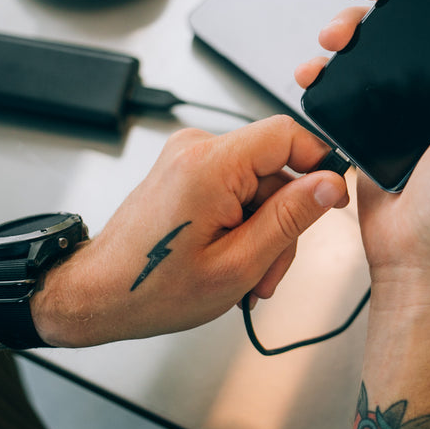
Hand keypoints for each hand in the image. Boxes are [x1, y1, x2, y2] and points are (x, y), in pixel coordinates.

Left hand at [32, 115, 348, 346]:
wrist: (98, 294)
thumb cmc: (151, 288)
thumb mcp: (238, 264)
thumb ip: (290, 219)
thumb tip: (330, 184)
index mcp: (210, 165)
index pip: (287, 134)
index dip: (319, 165)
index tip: (331, 201)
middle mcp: (197, 149)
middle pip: (275, 169)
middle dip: (283, 223)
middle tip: (268, 271)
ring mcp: (189, 158)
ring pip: (259, 185)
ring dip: (263, 232)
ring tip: (246, 276)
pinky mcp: (186, 171)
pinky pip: (237, 189)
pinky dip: (243, 224)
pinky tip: (232, 259)